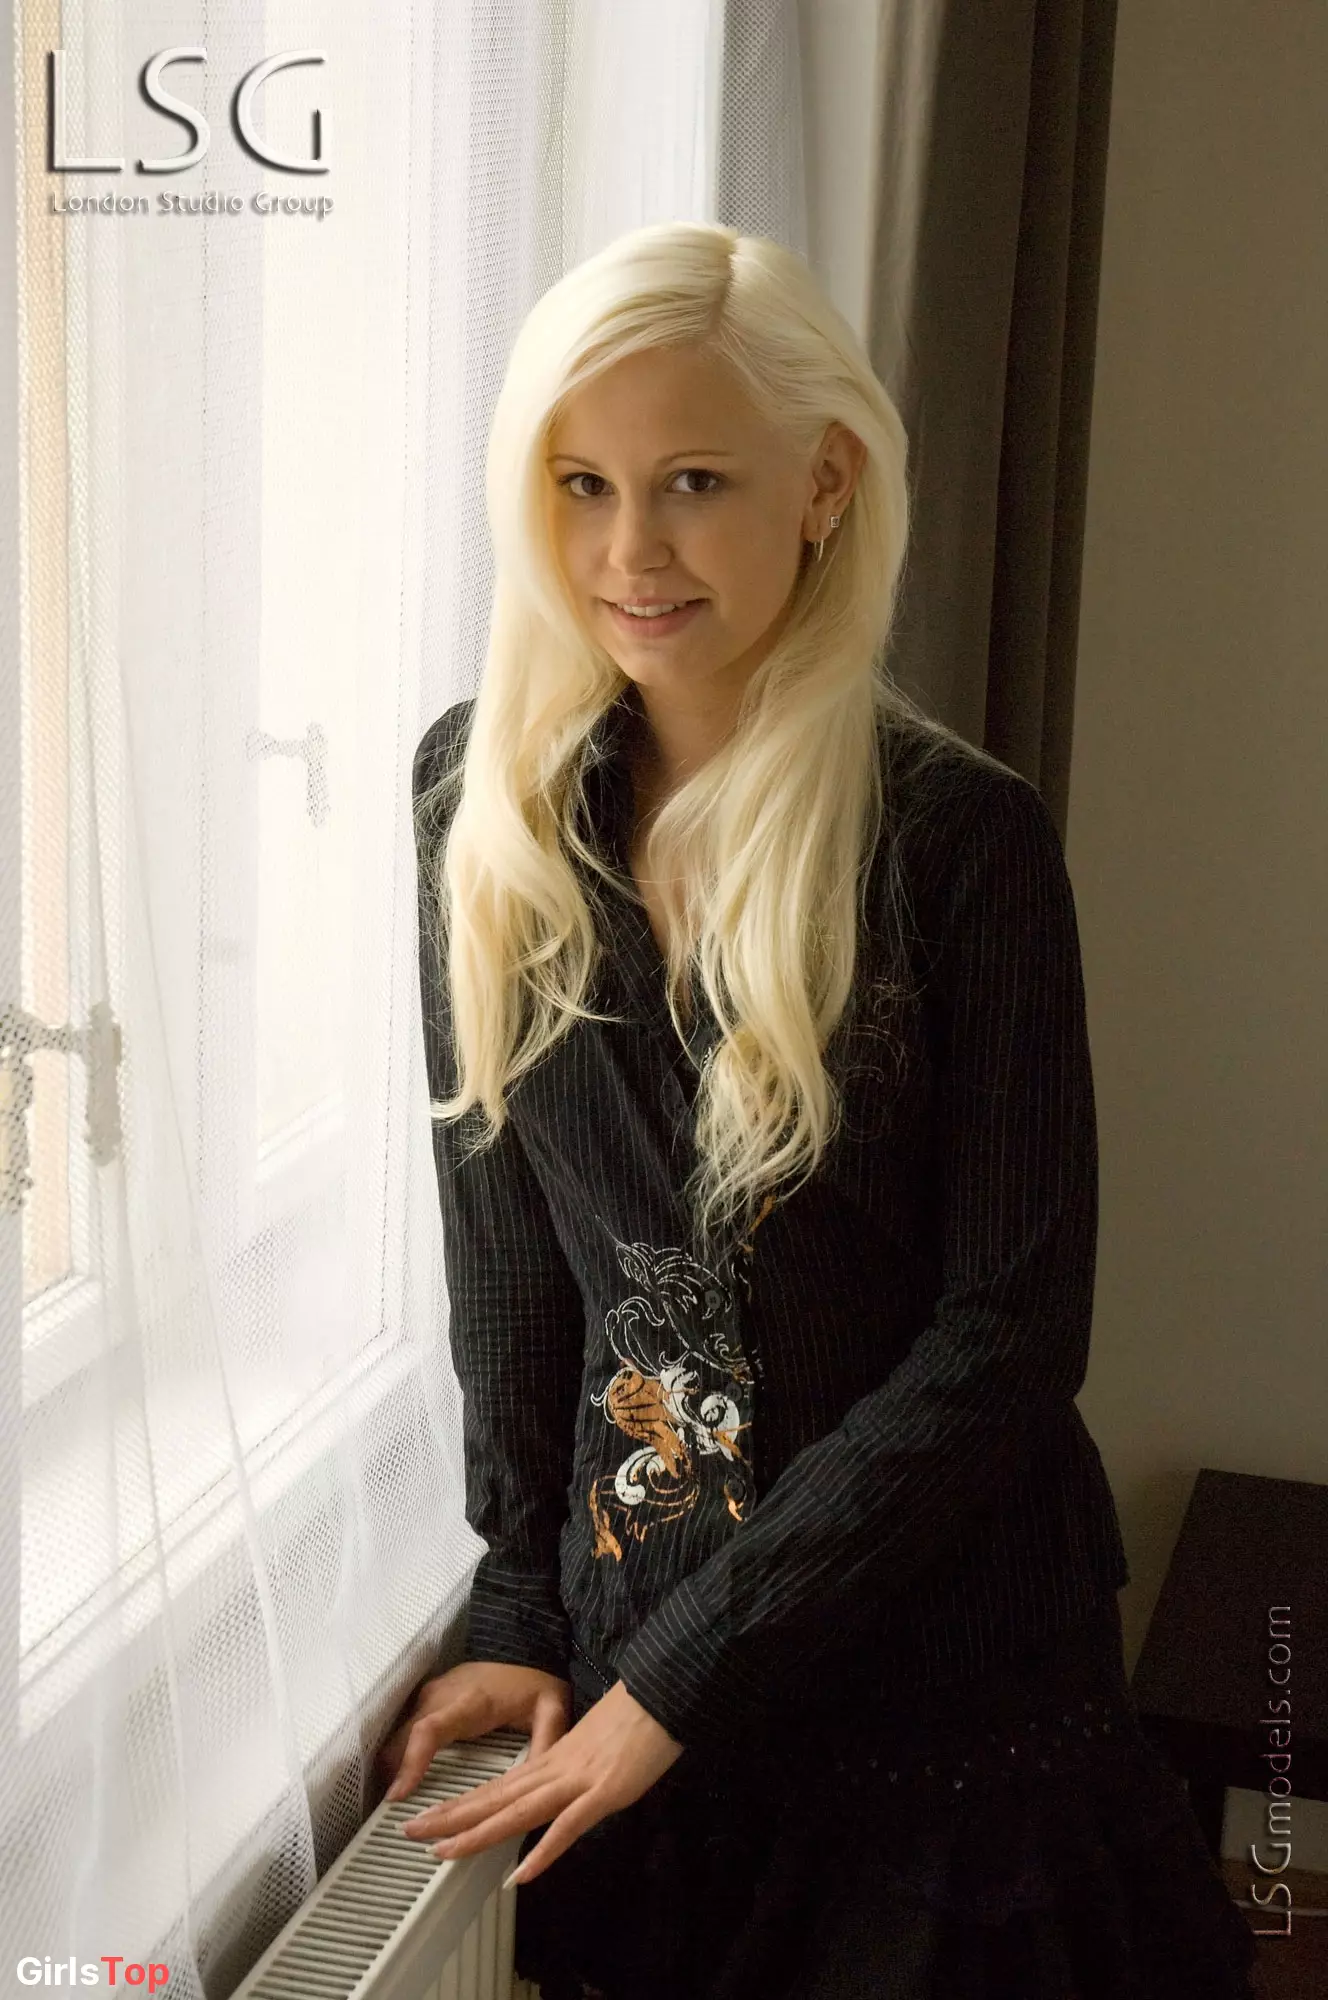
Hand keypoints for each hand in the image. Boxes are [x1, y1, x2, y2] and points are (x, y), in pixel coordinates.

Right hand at [376, 1660, 572, 1802]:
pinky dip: (400, 1756)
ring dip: (393, 1768)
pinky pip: (404, 1730)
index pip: (429, 1730)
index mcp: (470, 1702)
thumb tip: (542, 1791)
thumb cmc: (535, 1684)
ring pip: (398, 1735)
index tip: (398, 1795)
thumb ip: (545, 1747)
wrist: (525, 1652)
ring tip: (399, 1807)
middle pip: (402, 1738)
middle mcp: (441, 1696)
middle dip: (393, 1776)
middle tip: (397, 1819)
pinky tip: (405, 1782)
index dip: (410, 1762)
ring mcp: (430, 1695)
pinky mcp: (426, 1699)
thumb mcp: (550, 1713)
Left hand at [398, 1677, 683, 1885]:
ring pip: (519, 1811)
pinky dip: (543, 1850)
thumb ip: (575, 1770)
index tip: (428, 1818)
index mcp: (553, 1759)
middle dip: (451, 1818)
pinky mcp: (605, 1792)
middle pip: (496, 1798)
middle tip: (410, 1832)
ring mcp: (578, 1781)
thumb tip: (563, 1792)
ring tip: (443, 1853)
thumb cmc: (636, 1716)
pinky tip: (521, 1875)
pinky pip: (568, 1826)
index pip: (497, 1786)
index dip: (460, 1804)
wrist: (664, 1691)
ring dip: (479, 1834)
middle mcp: (556, 1770)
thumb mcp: (597, 1745)